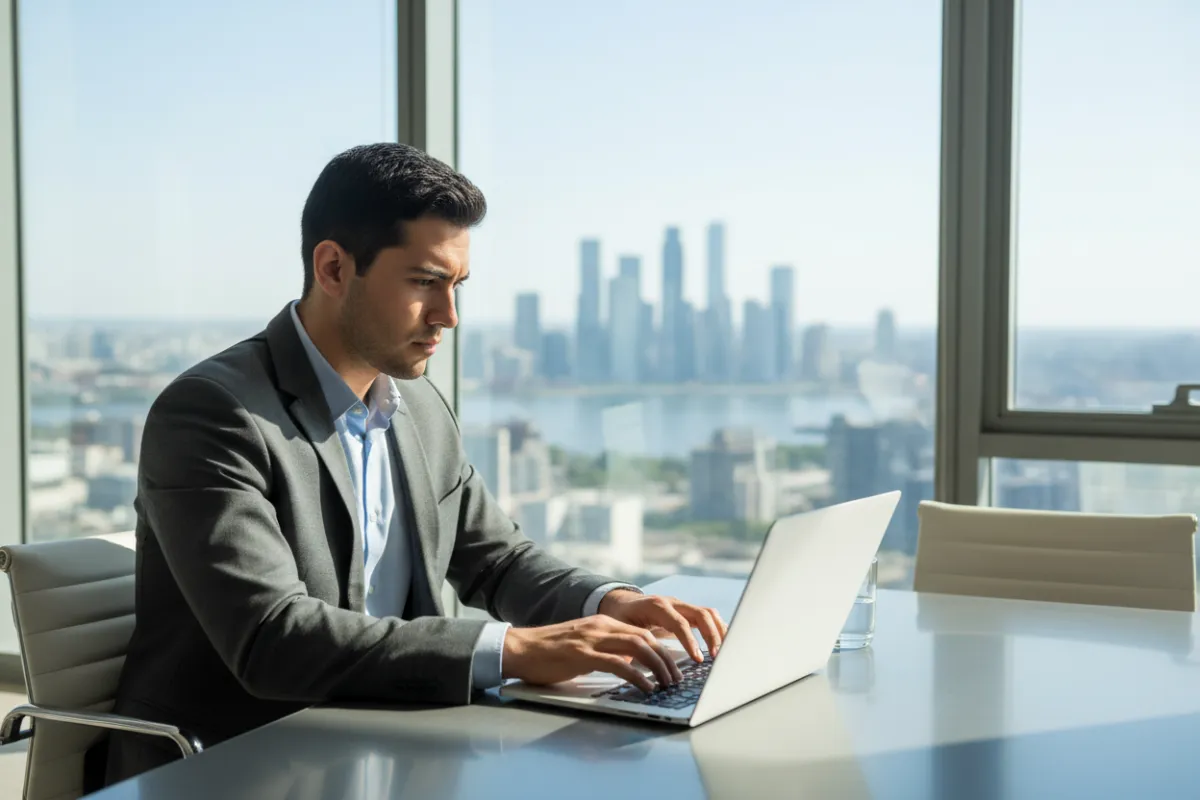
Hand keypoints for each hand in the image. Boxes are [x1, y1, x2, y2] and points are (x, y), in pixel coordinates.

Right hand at [503, 616, 684, 692]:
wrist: (520, 648)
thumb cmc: (549, 652)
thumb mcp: (583, 646)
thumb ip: (606, 650)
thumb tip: (630, 665)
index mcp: (602, 623)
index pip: (642, 632)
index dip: (662, 649)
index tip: (673, 667)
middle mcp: (600, 626)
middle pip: (645, 638)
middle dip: (666, 659)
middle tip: (676, 679)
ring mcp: (592, 639)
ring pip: (637, 647)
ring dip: (657, 667)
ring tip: (667, 684)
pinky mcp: (582, 655)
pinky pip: (618, 664)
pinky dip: (637, 676)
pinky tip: (646, 688)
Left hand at [598, 591, 726, 663]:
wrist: (621, 603)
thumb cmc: (620, 618)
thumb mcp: (621, 629)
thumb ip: (630, 644)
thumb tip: (632, 666)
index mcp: (656, 607)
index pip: (680, 623)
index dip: (690, 641)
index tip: (698, 659)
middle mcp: (672, 603)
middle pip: (700, 614)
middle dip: (712, 635)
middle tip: (716, 657)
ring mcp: (681, 606)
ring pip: (708, 613)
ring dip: (719, 631)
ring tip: (724, 652)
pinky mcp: (687, 612)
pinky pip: (707, 617)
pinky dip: (717, 629)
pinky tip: (722, 644)